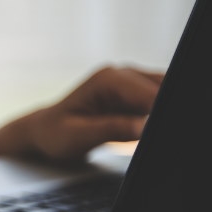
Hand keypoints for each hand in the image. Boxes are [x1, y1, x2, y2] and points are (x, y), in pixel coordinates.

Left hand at [21, 66, 163, 161]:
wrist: (46, 132)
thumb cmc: (56, 134)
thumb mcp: (78, 136)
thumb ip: (111, 129)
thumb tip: (143, 127)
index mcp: (108, 79)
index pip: (150, 93)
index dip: (162, 111)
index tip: (156, 128)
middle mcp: (122, 75)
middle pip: (163, 88)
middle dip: (165, 110)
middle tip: (151, 132)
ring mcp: (131, 84)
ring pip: (165, 92)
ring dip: (162, 113)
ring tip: (142, 133)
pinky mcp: (136, 97)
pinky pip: (159, 102)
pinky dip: (158, 115)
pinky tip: (147, 130)